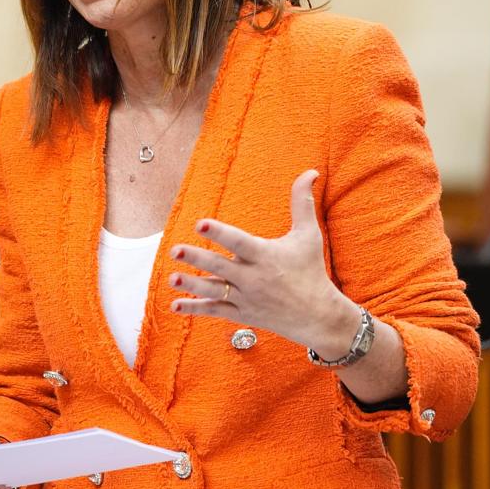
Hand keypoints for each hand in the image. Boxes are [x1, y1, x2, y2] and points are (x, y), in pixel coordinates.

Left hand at [167, 169, 357, 350]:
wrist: (318, 316)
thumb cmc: (311, 271)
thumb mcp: (308, 235)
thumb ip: (302, 203)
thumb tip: (310, 171)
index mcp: (265, 256)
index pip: (239, 242)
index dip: (219, 233)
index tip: (200, 223)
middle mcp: (253, 278)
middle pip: (220, 267)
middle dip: (197, 258)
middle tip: (174, 249)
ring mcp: (246, 297)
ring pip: (214, 290)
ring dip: (191, 284)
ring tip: (171, 277)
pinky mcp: (242, 314)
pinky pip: (215, 310)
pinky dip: (195, 308)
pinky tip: (174, 305)